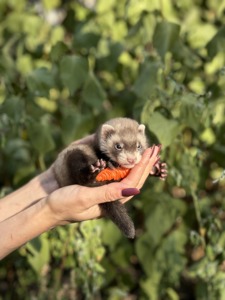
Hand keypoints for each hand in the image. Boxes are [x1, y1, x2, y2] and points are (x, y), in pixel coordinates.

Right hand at [46, 145, 160, 224]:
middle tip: (156, 148)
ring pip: (128, 177)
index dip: (143, 166)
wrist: (48, 209)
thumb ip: (108, 193)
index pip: (133, 182)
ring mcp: (107, 193)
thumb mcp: (85, 197)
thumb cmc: (64, 204)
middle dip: (146, 164)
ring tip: (148, 152)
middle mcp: (113, 199)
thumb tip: (134, 190)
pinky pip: (118, 176)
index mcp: (112, 203)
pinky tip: (130, 159)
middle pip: (135, 179)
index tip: (150, 152)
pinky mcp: (100, 188)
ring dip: (139, 164)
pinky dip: (126, 165)